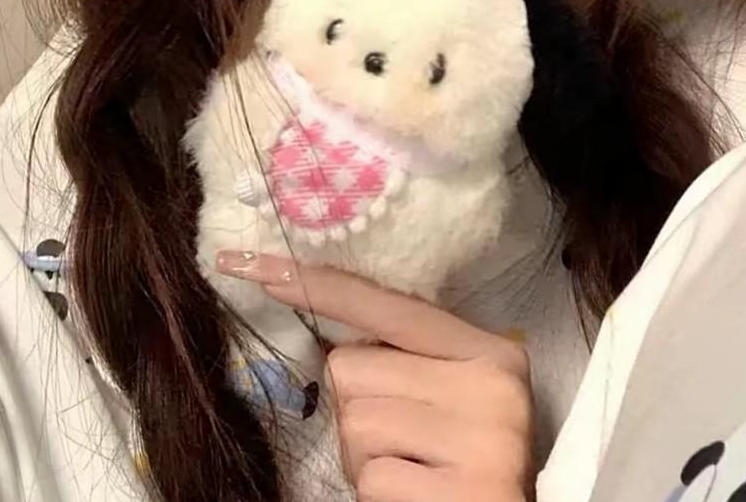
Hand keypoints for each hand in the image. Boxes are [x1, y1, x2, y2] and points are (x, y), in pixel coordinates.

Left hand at [216, 252, 534, 501]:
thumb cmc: (466, 461)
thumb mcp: (455, 396)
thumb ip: (410, 361)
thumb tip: (331, 340)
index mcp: (491, 350)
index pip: (388, 305)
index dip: (318, 285)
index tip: (252, 266)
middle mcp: (492, 385)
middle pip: (352, 369)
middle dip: (355, 410)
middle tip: (400, 442)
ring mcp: (484, 440)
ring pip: (354, 424)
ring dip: (363, 457)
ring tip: (410, 470)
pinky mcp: (464, 493)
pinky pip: (371, 478)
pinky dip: (378, 493)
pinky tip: (419, 496)